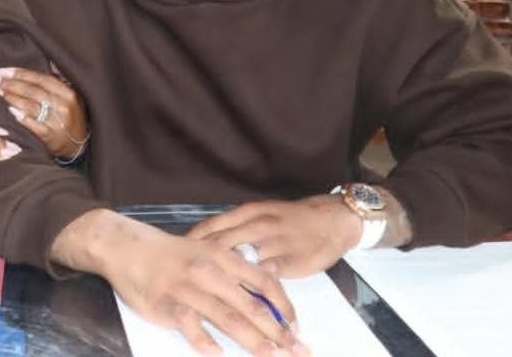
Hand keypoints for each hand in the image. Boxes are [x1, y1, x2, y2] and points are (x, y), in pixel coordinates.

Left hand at [0, 64, 88, 160]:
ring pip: (30, 106)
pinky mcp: (51, 136)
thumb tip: (48, 60)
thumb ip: (57, 80)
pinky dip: (22, 118)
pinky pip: (34, 125)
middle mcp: (63, 105)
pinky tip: (10, 111)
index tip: (1, 71)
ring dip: (10, 98)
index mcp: (67, 91)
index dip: (19, 73)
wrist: (79, 145)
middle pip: (31, 91)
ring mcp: (58, 121)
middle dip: (9, 84)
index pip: (39, 78)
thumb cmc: (70, 117)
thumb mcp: (70, 96)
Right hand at [92, 217, 305, 356]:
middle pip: (250, 305)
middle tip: (296, 351)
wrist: (129, 247)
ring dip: (251, 339)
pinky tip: (217, 353)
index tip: (296, 327)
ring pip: (225, 317)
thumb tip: (269, 291)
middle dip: (276, 331)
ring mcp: (188, 289)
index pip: (264, 281)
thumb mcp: (207, 252)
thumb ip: (235, 272)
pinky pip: (189, 325)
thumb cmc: (173, 255)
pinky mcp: (166, 304)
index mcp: (223, 257)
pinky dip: (203, 341)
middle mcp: (209, 272)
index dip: (284, 306)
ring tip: (269, 356)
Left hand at [187, 196, 361, 277]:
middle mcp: (258, 226)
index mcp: (249, 212)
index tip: (178, 254)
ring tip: (208, 290)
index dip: (193, 242)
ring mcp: (274, 245)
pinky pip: (265, 279)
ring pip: (241, 263)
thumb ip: (236, 225)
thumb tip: (206, 240)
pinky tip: (241, 298)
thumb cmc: (292, 218)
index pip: (212, 226)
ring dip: (224, 278)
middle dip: (202, 262)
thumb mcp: (261, 213)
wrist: (333, 219)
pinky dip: (251, 289)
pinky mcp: (290, 263)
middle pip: (221, 245)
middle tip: (187, 276)